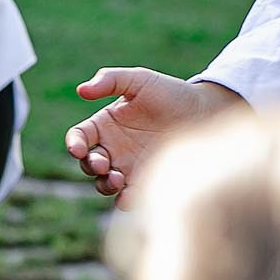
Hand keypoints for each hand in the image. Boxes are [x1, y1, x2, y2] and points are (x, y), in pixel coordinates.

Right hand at [65, 68, 245, 200]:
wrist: (205, 113)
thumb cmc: (171, 93)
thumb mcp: (140, 80)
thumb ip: (110, 80)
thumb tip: (81, 90)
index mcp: (105, 124)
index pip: (79, 137)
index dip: (73, 143)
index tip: (78, 149)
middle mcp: (112, 148)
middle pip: (88, 163)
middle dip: (90, 166)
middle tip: (102, 164)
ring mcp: (128, 167)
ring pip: (104, 183)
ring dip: (104, 184)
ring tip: (118, 179)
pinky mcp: (146, 181)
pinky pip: (128, 196)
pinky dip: (124, 199)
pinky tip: (130, 195)